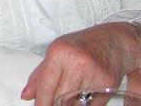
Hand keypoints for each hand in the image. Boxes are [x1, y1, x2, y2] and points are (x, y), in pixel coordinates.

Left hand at [21, 23, 140, 104]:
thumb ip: (40, 74)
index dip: (40, 102)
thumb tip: (26, 95)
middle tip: (53, 102)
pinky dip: (85, 104)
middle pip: (59, 98)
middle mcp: (77, 63)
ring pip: (75, 104)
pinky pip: (91, 105)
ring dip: (70, 104)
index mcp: (60, 53)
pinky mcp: (108, 86)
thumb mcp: (57, 52)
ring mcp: (94, 75)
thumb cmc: (81, 45)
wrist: (114, 40)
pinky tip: (84, 94)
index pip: (46, 85)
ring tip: (70, 94)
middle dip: (54, 104)